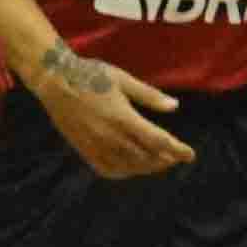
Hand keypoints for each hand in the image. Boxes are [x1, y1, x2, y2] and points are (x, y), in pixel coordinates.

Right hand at [27, 42, 193, 178]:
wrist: (56, 81)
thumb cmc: (92, 74)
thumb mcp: (124, 80)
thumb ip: (150, 96)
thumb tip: (175, 106)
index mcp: (124, 118)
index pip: (158, 141)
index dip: (177, 150)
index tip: (190, 155)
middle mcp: (111, 136)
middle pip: (146, 158)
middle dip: (165, 160)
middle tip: (176, 157)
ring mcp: (96, 146)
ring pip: (129, 167)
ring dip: (147, 167)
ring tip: (158, 162)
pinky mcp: (84, 150)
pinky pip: (108, 169)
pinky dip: (124, 172)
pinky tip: (131, 167)